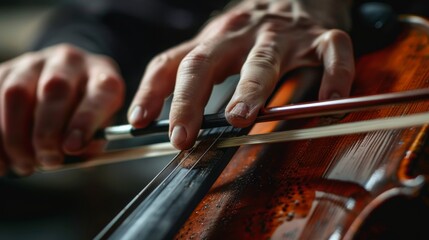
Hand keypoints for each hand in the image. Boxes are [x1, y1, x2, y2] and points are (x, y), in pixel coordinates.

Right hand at [0, 44, 124, 175]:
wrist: (68, 84)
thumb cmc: (87, 114)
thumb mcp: (100, 129)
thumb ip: (91, 143)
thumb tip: (73, 152)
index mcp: (103, 75)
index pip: (99, 92)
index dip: (85, 121)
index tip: (72, 148)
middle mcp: (70, 61)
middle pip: (54, 89)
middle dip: (47, 131)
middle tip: (47, 161)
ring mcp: (35, 62)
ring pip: (16, 92)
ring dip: (15, 135)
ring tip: (24, 165)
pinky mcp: (6, 70)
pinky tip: (1, 161)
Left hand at [128, 0, 354, 149]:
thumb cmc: (253, 28)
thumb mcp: (218, 43)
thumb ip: (196, 72)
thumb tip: (164, 117)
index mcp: (213, 39)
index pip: (173, 63)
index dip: (152, 91)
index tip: (139, 122)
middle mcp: (240, 35)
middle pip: (206, 62)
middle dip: (190, 99)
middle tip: (183, 135)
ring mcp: (281, 35)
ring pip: (263, 59)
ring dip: (250, 88)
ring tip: (239, 116)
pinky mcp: (322, 35)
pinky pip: (331, 54)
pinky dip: (333, 77)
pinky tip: (330, 102)